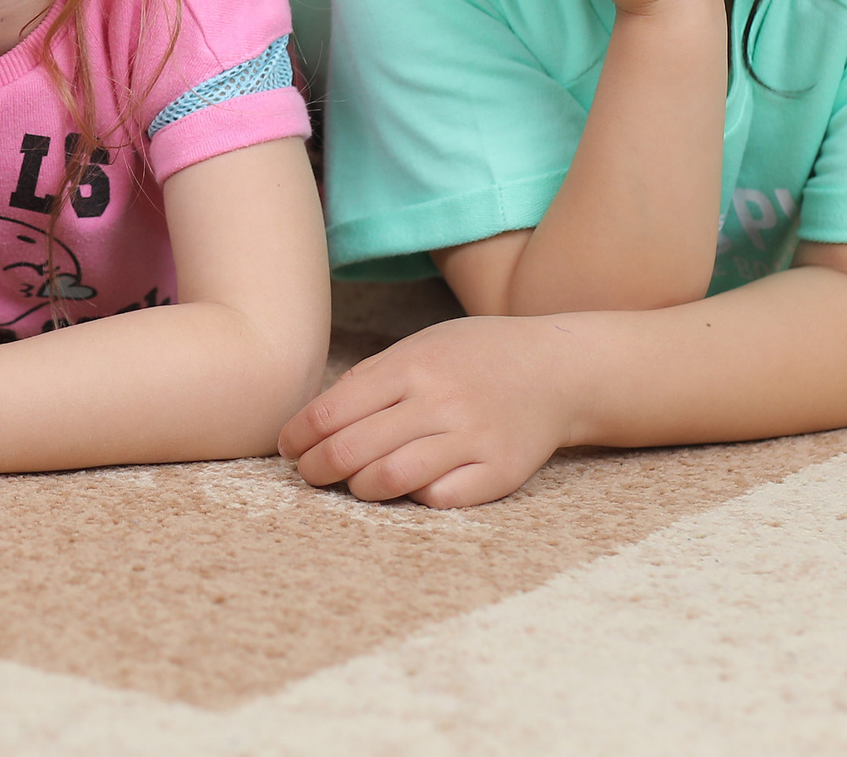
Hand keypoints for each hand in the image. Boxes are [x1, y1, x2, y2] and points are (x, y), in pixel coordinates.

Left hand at [279, 315, 582, 506]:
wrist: (557, 370)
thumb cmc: (475, 356)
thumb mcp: (421, 346)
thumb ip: (372, 379)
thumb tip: (317, 419)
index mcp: (412, 366)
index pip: (334, 411)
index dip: (300, 435)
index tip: (288, 447)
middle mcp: (440, 402)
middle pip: (353, 450)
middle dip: (317, 469)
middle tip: (309, 473)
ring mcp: (472, 439)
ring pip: (390, 480)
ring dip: (358, 488)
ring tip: (353, 483)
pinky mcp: (500, 473)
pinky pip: (440, 499)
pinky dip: (413, 498)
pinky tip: (408, 488)